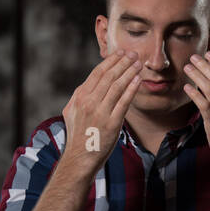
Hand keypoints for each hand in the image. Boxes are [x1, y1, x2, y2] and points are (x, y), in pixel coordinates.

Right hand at [60, 49, 142, 173]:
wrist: (79, 158)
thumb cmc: (78, 136)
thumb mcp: (71, 112)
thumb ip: (79, 97)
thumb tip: (88, 84)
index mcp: (80, 97)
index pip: (97, 73)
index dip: (111, 61)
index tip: (121, 53)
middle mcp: (89, 102)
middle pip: (109, 76)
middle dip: (123, 62)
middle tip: (134, 54)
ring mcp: (100, 112)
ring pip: (117, 86)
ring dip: (129, 72)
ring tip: (138, 63)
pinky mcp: (112, 123)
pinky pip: (124, 102)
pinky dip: (131, 89)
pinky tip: (138, 79)